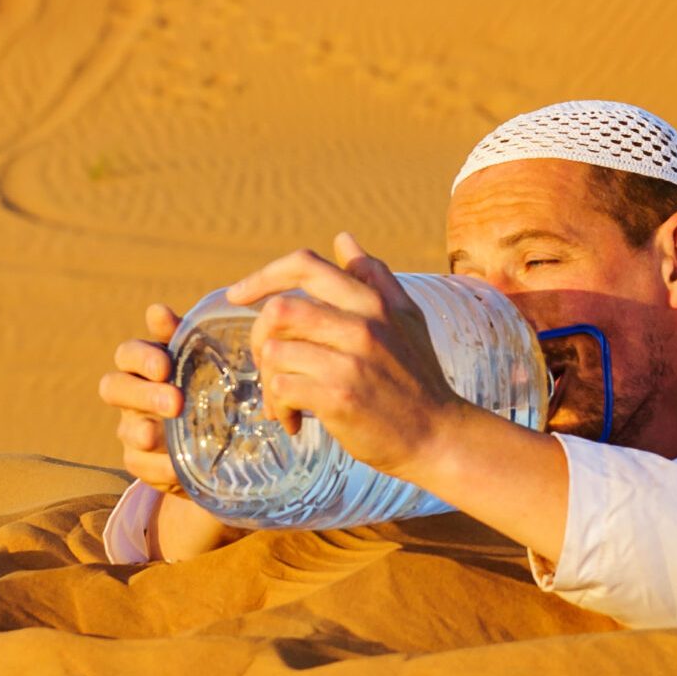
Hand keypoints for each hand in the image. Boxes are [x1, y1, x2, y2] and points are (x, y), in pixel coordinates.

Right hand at [97, 302, 240, 558]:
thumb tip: (158, 311)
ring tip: (158, 435)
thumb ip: (188, 335)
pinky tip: (175, 468)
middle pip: (115, 387)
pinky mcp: (140, 461)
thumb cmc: (209, 384)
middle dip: (143, 394)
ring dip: (142, 431)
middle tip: (175, 401)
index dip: (142, 357)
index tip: (165, 364)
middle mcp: (132, 395)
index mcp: (145, 365)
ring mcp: (132, 429)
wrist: (220, 439)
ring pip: (125, 428)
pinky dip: (158, 467)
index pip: (128, 353)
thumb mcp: (207, 359)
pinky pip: (139, 464)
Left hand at [227, 231, 475, 477]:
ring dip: (268, 380)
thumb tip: (343, 239)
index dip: (263, 276)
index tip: (238, 295)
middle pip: (278, 310)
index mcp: (372, 302)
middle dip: (259, 338)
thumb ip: (374, 276)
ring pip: (274, 352)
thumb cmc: (417, 377)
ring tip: (283, 401)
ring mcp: (349, 362)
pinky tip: (294, 420)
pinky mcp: (338, 398)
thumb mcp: (405, 317)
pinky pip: (281, 389)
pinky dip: (278, 407)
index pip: (305, 266)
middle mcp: (361, 326)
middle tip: (267, 363)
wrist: (439, 436)